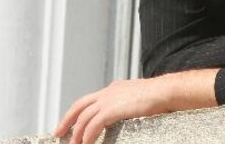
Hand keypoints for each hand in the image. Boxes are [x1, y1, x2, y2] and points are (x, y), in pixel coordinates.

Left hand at [53, 69, 217, 143]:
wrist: (166, 92)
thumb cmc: (159, 96)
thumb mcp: (137, 97)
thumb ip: (127, 103)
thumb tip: (126, 112)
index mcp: (113, 89)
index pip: (89, 100)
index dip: (77, 112)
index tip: (70, 122)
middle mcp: (108, 92)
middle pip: (79, 106)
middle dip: (67, 120)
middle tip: (58, 133)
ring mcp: (109, 99)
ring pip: (84, 117)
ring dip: (77, 133)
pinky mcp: (113, 109)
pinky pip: (94, 125)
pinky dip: (88, 135)